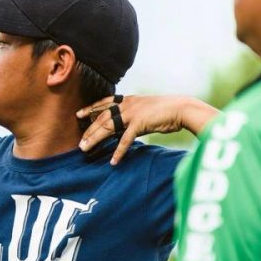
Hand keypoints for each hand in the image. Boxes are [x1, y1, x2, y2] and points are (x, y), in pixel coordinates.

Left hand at [77, 95, 192, 164]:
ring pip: (107, 127)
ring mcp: (132, 113)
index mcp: (127, 100)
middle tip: (79, 142)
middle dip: (89, 130)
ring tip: (85, 149)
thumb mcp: (145, 108)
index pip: (104, 103)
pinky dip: (119, 151)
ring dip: (95, 139)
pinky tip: (113, 161)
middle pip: (102, 118)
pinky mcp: (140, 123)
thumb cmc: (166, 110)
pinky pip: (125, 139)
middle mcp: (127, 105)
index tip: (78, 114)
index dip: (90, 108)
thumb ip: (133, 114)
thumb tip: (124, 123)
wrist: (182, 108)